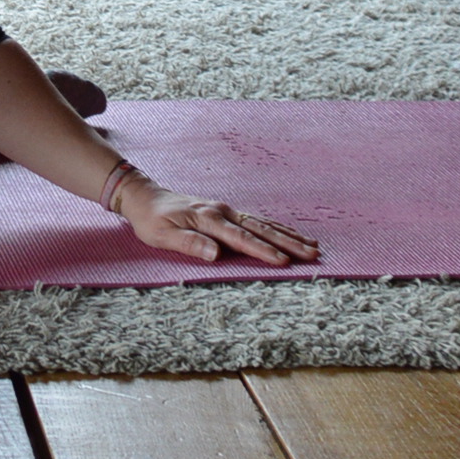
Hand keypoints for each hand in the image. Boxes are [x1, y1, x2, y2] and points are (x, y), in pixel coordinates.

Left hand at [115, 177, 320, 266]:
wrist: (145, 197)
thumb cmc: (152, 220)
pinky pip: (257, 221)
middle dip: (288, 243)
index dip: (262, 251)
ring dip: (289, 235)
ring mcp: (226, 210)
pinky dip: (277, 228)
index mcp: (208, 218)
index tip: (283, 262)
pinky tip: (291, 234)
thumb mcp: (162, 235)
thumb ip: (189, 243)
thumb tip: (215, 254)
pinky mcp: (227, 213)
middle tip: (313, 253)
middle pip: (261, 229)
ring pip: (264, 223)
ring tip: (313, 245)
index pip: (240, 238)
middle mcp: (222, 211)